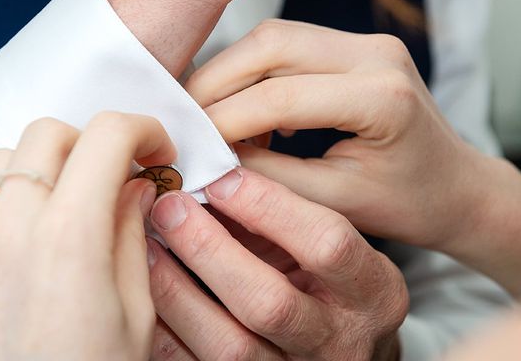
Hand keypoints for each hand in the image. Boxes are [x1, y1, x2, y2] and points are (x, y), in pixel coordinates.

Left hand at [0, 113, 175, 359]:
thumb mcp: (136, 309)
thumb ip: (132, 231)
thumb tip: (136, 187)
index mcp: (70, 237)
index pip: (107, 135)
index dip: (145, 131)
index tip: (158, 153)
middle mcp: (12, 228)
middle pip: (52, 132)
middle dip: (98, 140)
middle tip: (125, 172)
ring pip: (9, 155)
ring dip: (51, 160)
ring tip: (81, 193)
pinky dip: (17, 186)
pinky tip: (44, 219)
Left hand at [146, 168, 407, 359]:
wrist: (346, 347)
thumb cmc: (335, 283)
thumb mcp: (330, 243)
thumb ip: (285, 213)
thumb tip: (214, 177)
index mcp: (373, 291)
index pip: (327, 245)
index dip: (270, 207)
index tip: (222, 178)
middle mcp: (339, 341)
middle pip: (270, 302)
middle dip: (210, 249)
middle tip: (171, 208)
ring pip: (229, 347)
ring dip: (176, 289)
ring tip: (146, 244)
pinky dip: (166, 328)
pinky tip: (147, 288)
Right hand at [184, 19, 489, 250]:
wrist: (456, 186)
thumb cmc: (409, 204)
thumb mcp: (337, 205)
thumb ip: (270, 181)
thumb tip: (209, 163)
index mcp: (382, 98)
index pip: (281, 97)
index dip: (222, 119)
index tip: (185, 145)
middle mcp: (376, 55)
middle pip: (270, 45)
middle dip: (215, 83)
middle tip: (183, 123)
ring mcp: (368, 42)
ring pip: (274, 38)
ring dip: (231, 74)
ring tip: (209, 120)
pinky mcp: (357, 46)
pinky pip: (290, 45)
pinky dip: (255, 74)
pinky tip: (245, 111)